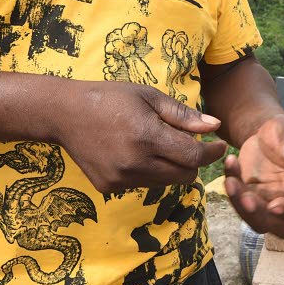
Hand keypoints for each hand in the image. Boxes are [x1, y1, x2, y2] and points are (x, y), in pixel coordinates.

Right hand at [54, 82, 226, 193]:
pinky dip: (149, 172)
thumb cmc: (111, 98)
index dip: (212, 152)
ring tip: (156, 144)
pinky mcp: (109, 188)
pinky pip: (143, 184)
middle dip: (193, 161)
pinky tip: (133, 152)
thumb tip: (215, 127)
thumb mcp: (149, 96)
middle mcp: (135, 163)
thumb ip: (183, 115)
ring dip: (170, 167)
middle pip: (184, 175)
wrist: (64, 114)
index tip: (219, 144)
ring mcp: (121, 179)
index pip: (194, 157)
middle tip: (188, 143)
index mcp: (147, 137)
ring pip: (165, 182)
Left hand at [224, 115, 283, 236]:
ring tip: (231, 180)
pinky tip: (230, 164)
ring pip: (257, 221)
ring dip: (241, 206)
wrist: (266, 134)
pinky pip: (239, 203)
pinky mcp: (250, 198)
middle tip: (246, 199)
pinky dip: (231, 189)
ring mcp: (269, 203)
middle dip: (262, 218)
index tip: (274, 205)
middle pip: (283, 227)